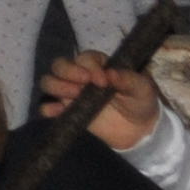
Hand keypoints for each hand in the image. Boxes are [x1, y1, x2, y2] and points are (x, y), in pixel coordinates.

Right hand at [38, 50, 159, 148]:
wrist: (139, 131)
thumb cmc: (140, 101)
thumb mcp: (142, 88)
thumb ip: (129, 79)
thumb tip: (110, 74)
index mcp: (98, 65)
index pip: (85, 58)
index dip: (90, 67)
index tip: (102, 81)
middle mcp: (80, 76)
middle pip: (60, 65)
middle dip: (67, 72)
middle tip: (81, 87)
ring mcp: (71, 94)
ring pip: (49, 82)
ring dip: (57, 86)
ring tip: (73, 97)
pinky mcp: (66, 113)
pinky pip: (47, 108)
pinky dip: (48, 108)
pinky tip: (56, 112)